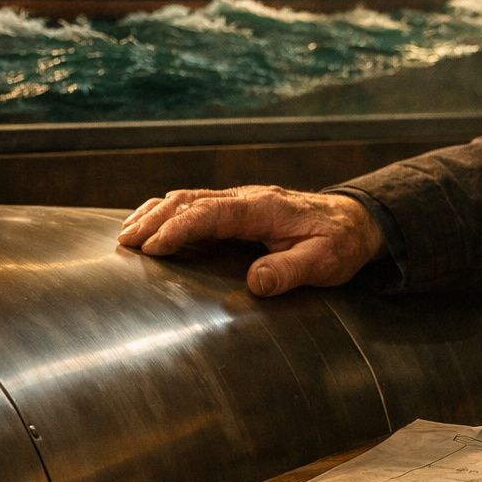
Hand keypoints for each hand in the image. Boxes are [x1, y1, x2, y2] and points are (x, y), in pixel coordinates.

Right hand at [116, 185, 386, 296]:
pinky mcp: (238, 208)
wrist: (356, 222)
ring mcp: (242, 201)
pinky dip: (168, 213)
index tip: (154, 247)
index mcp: (265, 209)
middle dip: (155, 219)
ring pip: (189, 198)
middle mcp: (248, 198)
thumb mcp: (325, 261)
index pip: (213, 212)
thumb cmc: (340, 243)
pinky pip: (196, 204)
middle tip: (125, 244)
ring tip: (126, 235)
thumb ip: (291, 271)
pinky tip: (149, 226)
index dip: (181, 227)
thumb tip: (255, 282)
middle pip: (191, 200)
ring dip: (155, 213)